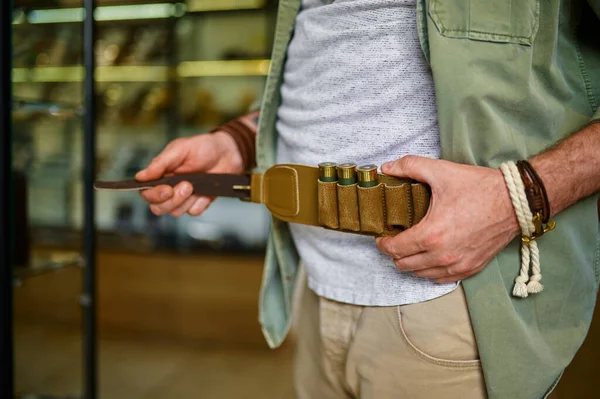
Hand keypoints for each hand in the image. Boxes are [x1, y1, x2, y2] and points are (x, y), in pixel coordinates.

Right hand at [136, 131, 243, 216]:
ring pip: (176, 212)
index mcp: (161, 175)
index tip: (167, 189)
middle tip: (186, 185)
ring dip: (186, 200)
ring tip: (196, 184)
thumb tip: (140, 176)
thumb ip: (160, 163)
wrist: (228, 152)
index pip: (147, 193)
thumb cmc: (203, 147)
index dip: (154, 195)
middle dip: (172, 200)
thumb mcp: (180, 149)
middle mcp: (170, 188)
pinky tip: (205, 190)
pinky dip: (200, 202)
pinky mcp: (199, 202)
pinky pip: (194, 211)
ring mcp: (184, 198)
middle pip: (158, 208)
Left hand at [376, 156, 520, 282]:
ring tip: (411, 247)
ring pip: (420, 274)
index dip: (383, 243)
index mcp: (431, 234)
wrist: (516, 202)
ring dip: (411, 263)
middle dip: (395, 252)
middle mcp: (442, 255)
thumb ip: (410, 166)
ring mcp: (458, 265)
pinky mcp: (471, 268)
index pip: (394, 249)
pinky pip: (441, 279)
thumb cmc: (479, 188)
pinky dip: (431, 271)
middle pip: (404, 264)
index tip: (382, 235)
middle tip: (396, 238)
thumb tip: (386, 168)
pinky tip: (430, 257)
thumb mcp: (441, 171)